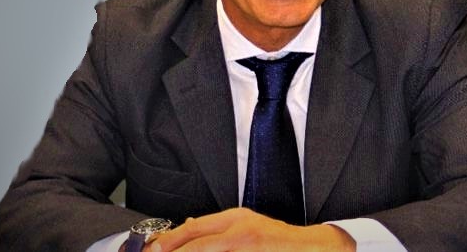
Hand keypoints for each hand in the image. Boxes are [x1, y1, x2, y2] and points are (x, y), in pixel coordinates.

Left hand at [143, 207, 354, 251]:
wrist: (313, 249)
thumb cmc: (279, 241)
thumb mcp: (248, 226)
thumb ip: (220, 229)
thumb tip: (187, 227)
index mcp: (236, 218)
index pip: (195, 227)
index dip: (171, 239)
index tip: (153, 247)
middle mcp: (240, 229)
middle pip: (196, 241)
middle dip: (172, 251)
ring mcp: (247, 245)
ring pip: (205, 251)